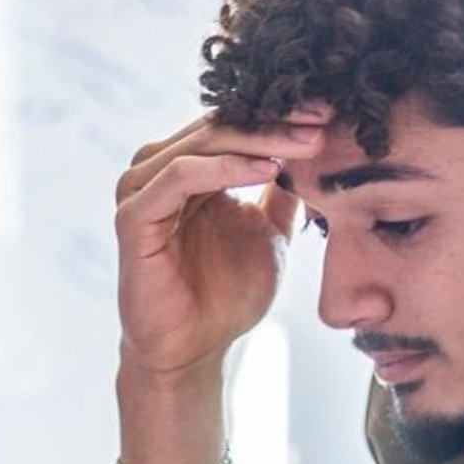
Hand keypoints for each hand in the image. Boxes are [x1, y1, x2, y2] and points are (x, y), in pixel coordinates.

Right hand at [112, 107, 332, 377]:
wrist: (194, 351)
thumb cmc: (225, 297)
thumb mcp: (270, 233)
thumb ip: (284, 192)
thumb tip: (315, 152)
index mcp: (188, 170)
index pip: (234, 122)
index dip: (281, 115)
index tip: (330, 112)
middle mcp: (158, 172)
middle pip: (218, 124)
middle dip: (275, 120)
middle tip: (321, 118)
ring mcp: (141, 192)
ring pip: (199, 143)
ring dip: (254, 138)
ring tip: (303, 143)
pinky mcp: (134, 219)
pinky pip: (178, 177)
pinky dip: (222, 167)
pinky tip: (265, 169)